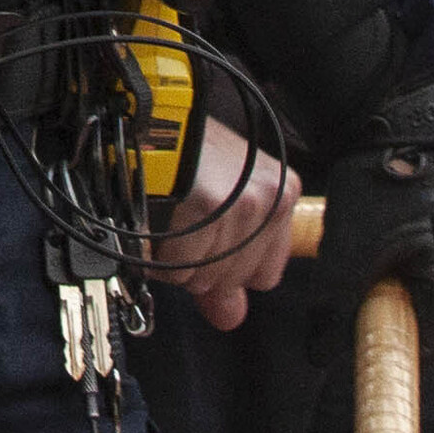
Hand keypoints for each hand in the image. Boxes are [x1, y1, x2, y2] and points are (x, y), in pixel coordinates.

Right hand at [151, 114, 303, 328]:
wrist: (152, 114)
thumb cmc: (186, 150)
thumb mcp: (223, 201)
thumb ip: (230, 267)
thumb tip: (231, 318)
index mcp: (282, 194)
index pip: (265, 276)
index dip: (230, 268)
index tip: (207, 244)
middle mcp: (268, 199)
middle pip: (234, 279)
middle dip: (202, 265)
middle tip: (183, 227)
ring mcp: (240, 203)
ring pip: (206, 276)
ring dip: (178, 261)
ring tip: (170, 222)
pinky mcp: (206, 204)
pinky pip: (180, 269)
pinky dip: (160, 259)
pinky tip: (157, 226)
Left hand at [314, 81, 433, 346]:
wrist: (409, 113)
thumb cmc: (380, 177)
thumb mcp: (350, 249)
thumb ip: (337, 308)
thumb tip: (321, 355)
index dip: (403, 343)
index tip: (378, 328)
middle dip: (420, 311)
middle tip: (386, 278)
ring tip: (405, 247)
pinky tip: (426, 231)